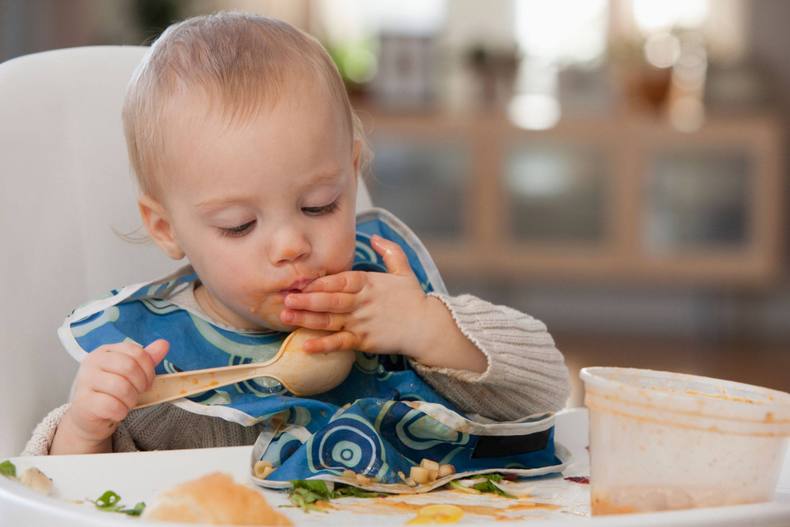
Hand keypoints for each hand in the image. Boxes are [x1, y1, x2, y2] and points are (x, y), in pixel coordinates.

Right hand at [55, 340, 168, 451]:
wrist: (89, 417)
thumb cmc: (110, 392)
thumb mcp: (129, 373)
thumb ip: (145, 359)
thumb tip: (164, 344)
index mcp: (105, 351)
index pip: (135, 351)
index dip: (148, 368)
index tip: (148, 381)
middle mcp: (92, 362)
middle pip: (129, 367)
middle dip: (140, 384)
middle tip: (138, 393)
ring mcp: (85, 381)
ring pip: (121, 387)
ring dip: (131, 399)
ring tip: (126, 402)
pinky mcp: (83, 402)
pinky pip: (111, 405)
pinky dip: (121, 412)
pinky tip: (117, 412)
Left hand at [280, 235, 430, 357]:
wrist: (427, 327)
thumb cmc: (413, 299)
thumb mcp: (404, 270)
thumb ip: (390, 251)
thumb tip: (375, 237)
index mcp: (369, 283)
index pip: (340, 280)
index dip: (320, 282)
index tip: (301, 282)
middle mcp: (363, 302)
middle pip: (330, 300)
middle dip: (306, 299)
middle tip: (285, 298)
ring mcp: (362, 323)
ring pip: (330, 321)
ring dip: (307, 319)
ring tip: (286, 316)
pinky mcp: (364, 341)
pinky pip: (340, 343)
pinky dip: (323, 345)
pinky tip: (306, 345)